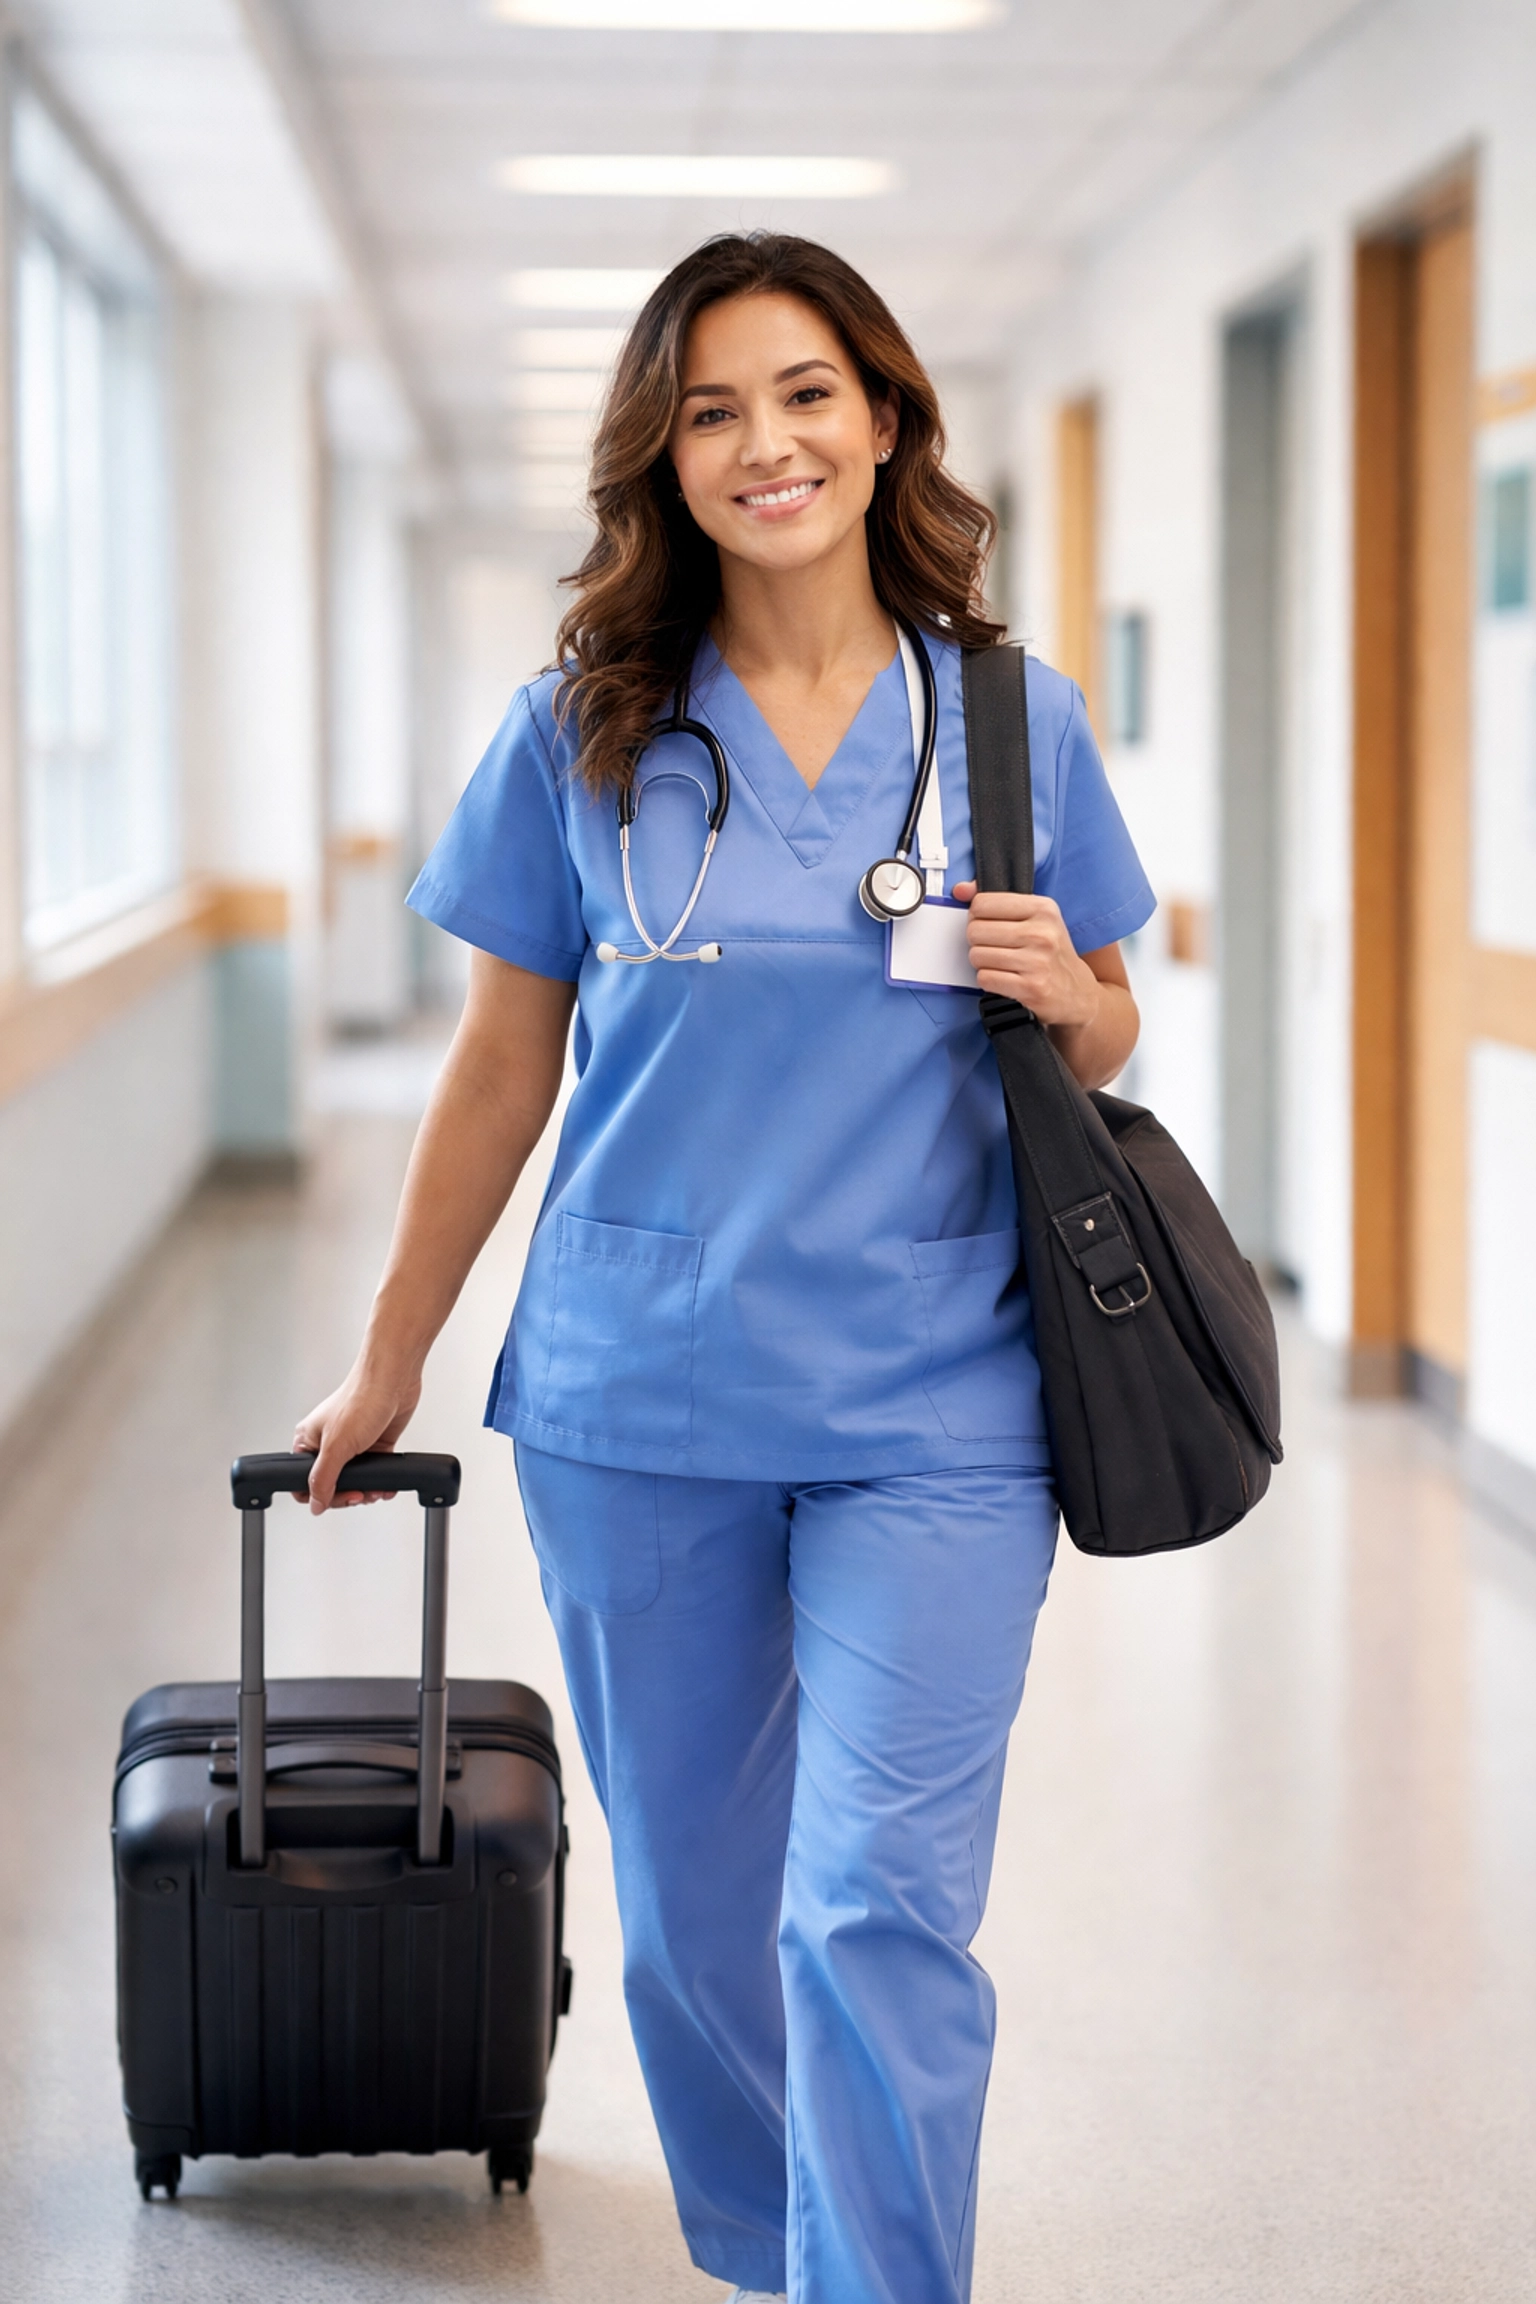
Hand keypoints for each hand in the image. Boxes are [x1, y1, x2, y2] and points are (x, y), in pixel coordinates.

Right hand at [292, 1359, 421, 1513]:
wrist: (394, 1380)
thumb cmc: (361, 1398)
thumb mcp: (336, 1446)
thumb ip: (323, 1479)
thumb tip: (315, 1503)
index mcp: (309, 1441)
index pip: (304, 1481)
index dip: (320, 1495)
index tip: (337, 1498)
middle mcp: (328, 1444)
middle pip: (331, 1485)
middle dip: (347, 1494)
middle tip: (359, 1495)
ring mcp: (352, 1445)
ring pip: (354, 1480)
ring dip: (366, 1490)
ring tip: (375, 1491)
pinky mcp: (374, 1445)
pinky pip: (374, 1472)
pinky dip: (380, 1481)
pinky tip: (386, 1485)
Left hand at [952, 883, 1099, 1026]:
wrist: (1077, 992)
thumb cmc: (1051, 952)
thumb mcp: (1035, 918)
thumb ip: (996, 901)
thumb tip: (960, 890)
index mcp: (1043, 909)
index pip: (983, 903)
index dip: (977, 916)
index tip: (989, 924)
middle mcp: (1042, 933)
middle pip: (975, 930)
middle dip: (978, 941)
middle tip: (995, 947)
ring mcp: (1037, 962)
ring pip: (977, 956)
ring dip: (983, 962)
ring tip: (1001, 963)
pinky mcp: (1031, 988)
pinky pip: (985, 978)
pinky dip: (989, 980)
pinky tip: (1005, 978)